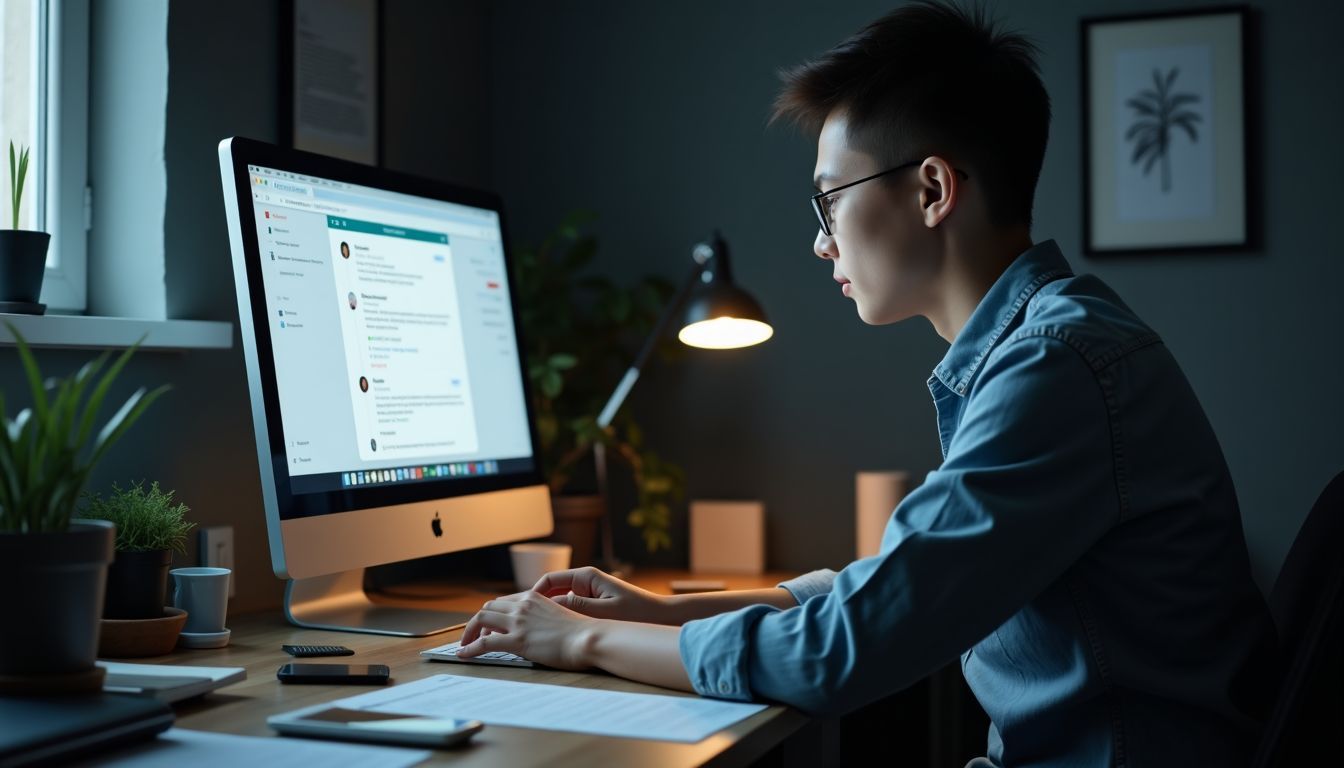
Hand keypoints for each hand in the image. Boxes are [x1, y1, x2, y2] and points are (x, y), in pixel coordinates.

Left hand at [458, 591, 597, 669]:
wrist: (589, 638)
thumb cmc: (581, 632)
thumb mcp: (559, 616)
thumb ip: (543, 617)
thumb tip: (537, 628)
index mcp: (533, 597)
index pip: (503, 602)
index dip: (492, 614)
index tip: (488, 626)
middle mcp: (522, 605)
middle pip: (488, 607)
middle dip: (478, 621)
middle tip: (474, 635)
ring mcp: (518, 622)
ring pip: (481, 619)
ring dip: (469, 632)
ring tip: (464, 644)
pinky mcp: (517, 641)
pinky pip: (484, 643)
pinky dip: (470, 648)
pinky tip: (463, 655)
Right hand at [531, 567, 670, 623]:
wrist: (660, 616)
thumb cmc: (636, 612)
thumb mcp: (603, 610)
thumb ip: (575, 606)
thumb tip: (547, 605)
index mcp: (586, 576)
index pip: (549, 580)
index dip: (532, 595)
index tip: (521, 611)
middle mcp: (585, 582)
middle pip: (550, 590)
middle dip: (535, 605)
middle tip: (519, 622)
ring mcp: (588, 593)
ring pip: (558, 602)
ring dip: (546, 614)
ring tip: (532, 631)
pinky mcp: (593, 606)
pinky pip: (569, 611)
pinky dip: (560, 620)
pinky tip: (553, 635)